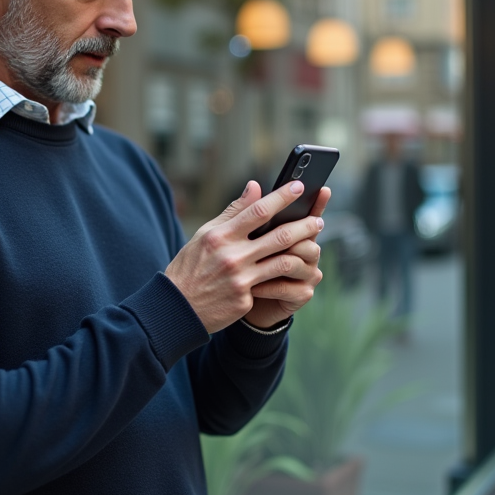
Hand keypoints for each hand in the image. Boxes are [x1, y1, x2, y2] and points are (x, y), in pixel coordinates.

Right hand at [165, 180, 327, 332]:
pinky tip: (297, 273)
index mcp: (220, 236)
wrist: (177, 308)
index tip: (299, 186)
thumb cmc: (191, 266)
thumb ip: (232, 212)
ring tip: (314, 245)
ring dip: (303, 252)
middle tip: (318, 220)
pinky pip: (272, 285)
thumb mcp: (205, 235)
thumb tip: (255, 186)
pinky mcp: (244, 300)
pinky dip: (286, 278)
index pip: (258, 210)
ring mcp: (239, 279)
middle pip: (278, 236)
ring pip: (283, 262)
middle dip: (303, 226)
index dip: (282, 197)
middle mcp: (231, 256)